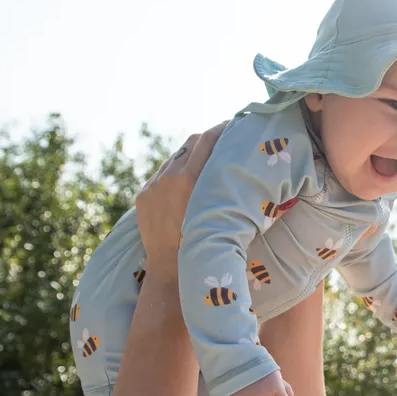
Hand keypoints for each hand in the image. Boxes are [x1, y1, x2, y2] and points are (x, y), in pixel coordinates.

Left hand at [134, 124, 225, 272]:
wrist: (170, 271)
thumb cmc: (207, 245)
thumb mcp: (221, 212)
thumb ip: (229, 188)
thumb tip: (253, 176)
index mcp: (189, 179)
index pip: (207, 139)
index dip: (221, 128)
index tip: (234, 124)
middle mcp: (168, 177)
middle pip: (191, 143)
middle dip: (208, 138)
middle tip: (224, 138)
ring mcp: (153, 186)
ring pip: (175, 157)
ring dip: (191, 155)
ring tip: (206, 159)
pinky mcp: (143, 195)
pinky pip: (161, 175)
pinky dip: (175, 171)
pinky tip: (185, 179)